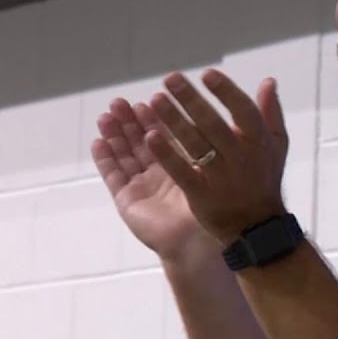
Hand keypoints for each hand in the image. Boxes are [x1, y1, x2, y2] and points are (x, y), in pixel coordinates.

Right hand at [91, 95, 217, 264]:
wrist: (199, 241)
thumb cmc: (215, 206)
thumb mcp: (218, 168)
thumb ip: (217, 140)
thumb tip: (238, 112)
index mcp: (181, 167)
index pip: (166, 136)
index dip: (157, 117)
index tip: (152, 97)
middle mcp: (160, 175)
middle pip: (140, 142)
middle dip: (130, 121)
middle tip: (121, 102)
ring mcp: (142, 187)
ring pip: (124, 154)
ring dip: (114, 134)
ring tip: (107, 114)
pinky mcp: (127, 200)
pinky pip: (113, 175)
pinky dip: (104, 158)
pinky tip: (99, 141)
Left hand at [142, 68, 289, 245]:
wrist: (256, 226)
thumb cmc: (263, 179)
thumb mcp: (277, 146)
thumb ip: (270, 113)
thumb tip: (268, 81)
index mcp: (258, 142)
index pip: (243, 111)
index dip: (226, 91)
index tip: (206, 74)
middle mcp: (241, 157)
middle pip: (213, 124)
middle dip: (191, 99)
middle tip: (170, 79)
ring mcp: (221, 177)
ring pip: (195, 144)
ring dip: (173, 121)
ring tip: (155, 100)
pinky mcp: (202, 195)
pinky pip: (182, 172)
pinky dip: (167, 154)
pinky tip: (150, 137)